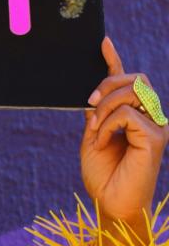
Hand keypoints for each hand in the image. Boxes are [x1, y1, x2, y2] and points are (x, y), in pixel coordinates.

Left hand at [81, 36, 167, 226]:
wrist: (110, 203)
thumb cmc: (103, 175)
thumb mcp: (93, 138)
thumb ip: (96, 115)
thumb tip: (92, 94)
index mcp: (135, 116)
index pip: (128, 82)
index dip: (115, 61)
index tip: (103, 42)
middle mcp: (150, 118)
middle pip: (135, 80)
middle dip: (109, 84)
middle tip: (90, 103)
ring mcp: (156, 127)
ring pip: (133, 92)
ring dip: (106, 107)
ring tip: (95, 130)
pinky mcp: (155, 138)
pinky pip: (127, 114)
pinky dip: (108, 125)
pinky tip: (101, 143)